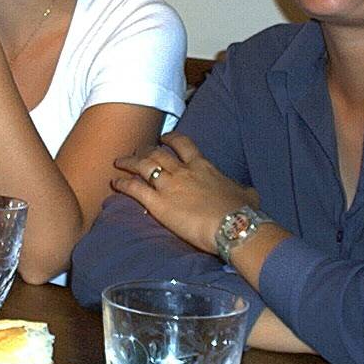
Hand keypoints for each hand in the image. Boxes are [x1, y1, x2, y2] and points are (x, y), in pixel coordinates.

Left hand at [112, 132, 259, 254]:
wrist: (233, 226)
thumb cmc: (242, 212)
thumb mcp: (247, 195)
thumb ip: (243, 190)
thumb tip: (248, 192)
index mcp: (203, 165)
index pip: (183, 144)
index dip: (171, 138)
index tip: (164, 137)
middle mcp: (182, 171)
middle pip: (157, 153)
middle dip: (145, 150)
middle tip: (137, 151)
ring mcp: (168, 185)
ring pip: (143, 166)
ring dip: (129, 162)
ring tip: (119, 161)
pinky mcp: (158, 203)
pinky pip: (135, 189)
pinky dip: (123, 183)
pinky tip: (115, 182)